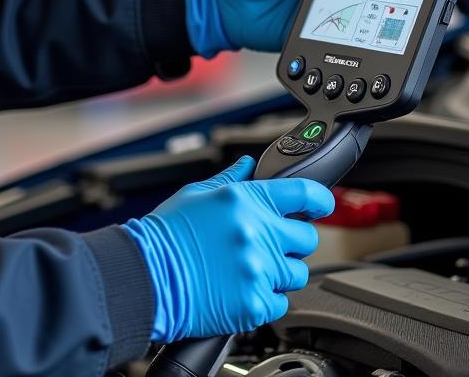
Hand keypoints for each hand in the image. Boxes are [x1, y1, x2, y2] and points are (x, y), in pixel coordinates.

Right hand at [124, 156, 333, 342]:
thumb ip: (232, 179)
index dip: (320, 198)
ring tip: (249, 270)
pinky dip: (266, 299)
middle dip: (292, 241)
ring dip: (280, 272)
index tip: (322, 204)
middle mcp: (258, 232)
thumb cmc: (166, 234)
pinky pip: (281, 303)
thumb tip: (250, 165)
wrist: (146, 276)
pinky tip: (242, 290)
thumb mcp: (197, 194)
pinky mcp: (254, 303)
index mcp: (246, 200)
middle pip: (307, 238)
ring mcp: (258, 270)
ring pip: (297, 273)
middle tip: (268, 245)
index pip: (304, 192)